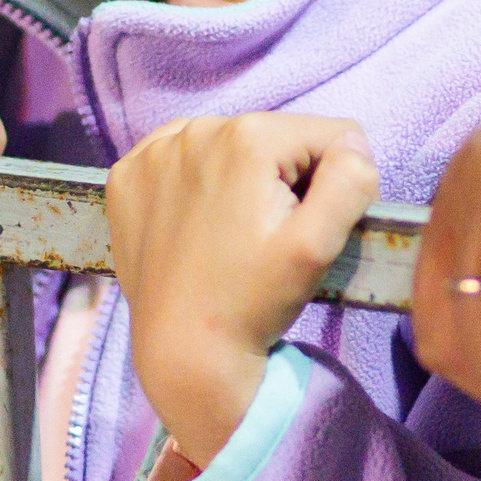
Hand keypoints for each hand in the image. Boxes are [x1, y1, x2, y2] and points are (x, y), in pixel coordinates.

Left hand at [106, 114, 378, 469]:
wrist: (182, 351)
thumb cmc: (252, 302)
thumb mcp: (317, 247)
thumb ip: (350, 182)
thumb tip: (353, 145)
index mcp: (250, 137)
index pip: (329, 136)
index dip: (330, 183)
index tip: (302, 226)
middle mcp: (197, 129)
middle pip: (276, 138)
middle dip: (282, 179)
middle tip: (264, 236)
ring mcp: (153, 151)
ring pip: (228, 144)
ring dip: (238, 178)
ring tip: (229, 234)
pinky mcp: (127, 174)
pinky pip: (179, 158)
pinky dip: (192, 182)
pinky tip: (194, 224)